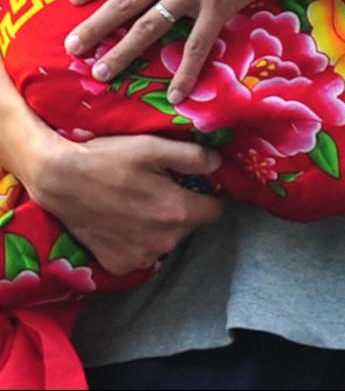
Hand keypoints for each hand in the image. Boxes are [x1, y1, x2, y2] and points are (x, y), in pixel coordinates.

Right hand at [26, 133, 222, 274]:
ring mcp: (141, 257)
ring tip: (138, 205)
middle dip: (183, 209)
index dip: (209, 196)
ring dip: (161, 227)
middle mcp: (164, 241)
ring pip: (167, 240)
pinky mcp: (119, 265)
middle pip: (190, 226)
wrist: (59, 179)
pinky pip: (142, 254)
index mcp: (178, 212)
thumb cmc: (108, 159)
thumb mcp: (153, 147)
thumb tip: (218, 163)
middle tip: (160, 191)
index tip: (197, 187)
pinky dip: (138, 241)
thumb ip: (193, 156)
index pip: (216, 211)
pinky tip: (123, 223)